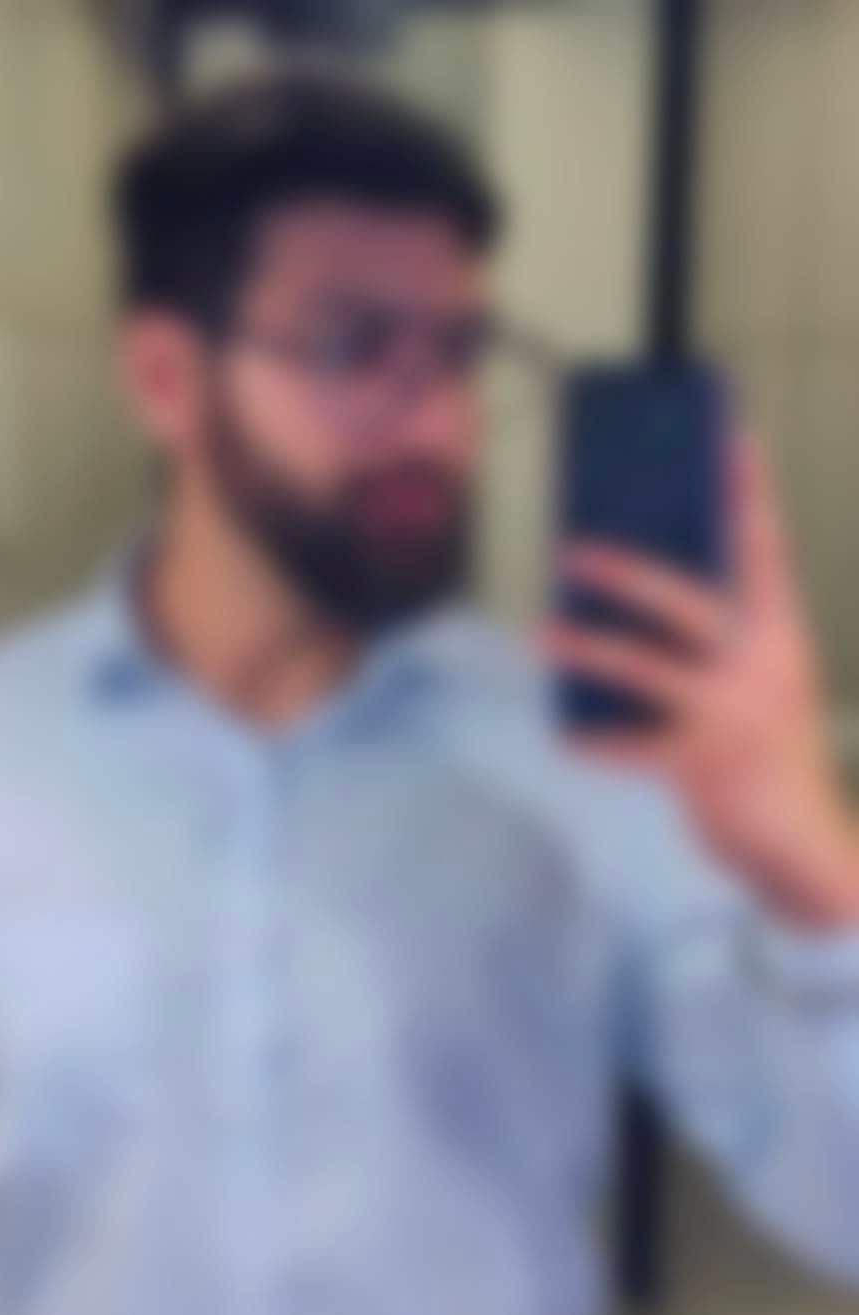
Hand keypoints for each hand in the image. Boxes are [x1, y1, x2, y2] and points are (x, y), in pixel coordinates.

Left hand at [536, 433, 858, 930]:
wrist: (803, 847)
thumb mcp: (761, 686)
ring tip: (541, 631)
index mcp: (780, 636)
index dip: (746, 496)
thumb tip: (637, 595)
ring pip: (648, 669)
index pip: (764, 552)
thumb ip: (719, 644)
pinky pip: (632, 748)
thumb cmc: (767, 753)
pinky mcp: (704, 766)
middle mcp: (762, 666)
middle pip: (690, 603)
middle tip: (573, 548)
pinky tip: (565, 737)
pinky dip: (595, 743)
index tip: (731, 438)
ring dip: (589, 648)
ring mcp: (733, 716)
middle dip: (629, 573)